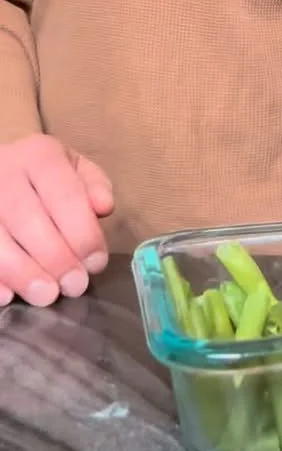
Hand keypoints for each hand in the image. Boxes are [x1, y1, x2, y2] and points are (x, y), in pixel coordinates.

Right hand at [0, 135, 112, 306]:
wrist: (2, 171)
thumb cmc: (47, 178)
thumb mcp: (75, 170)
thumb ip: (93, 187)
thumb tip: (103, 206)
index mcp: (39, 154)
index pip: (63, 193)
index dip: (82, 231)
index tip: (96, 263)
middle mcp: (3, 171)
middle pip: (25, 216)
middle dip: (54, 256)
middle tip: (74, 285)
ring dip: (22, 271)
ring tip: (46, 295)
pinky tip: (8, 296)